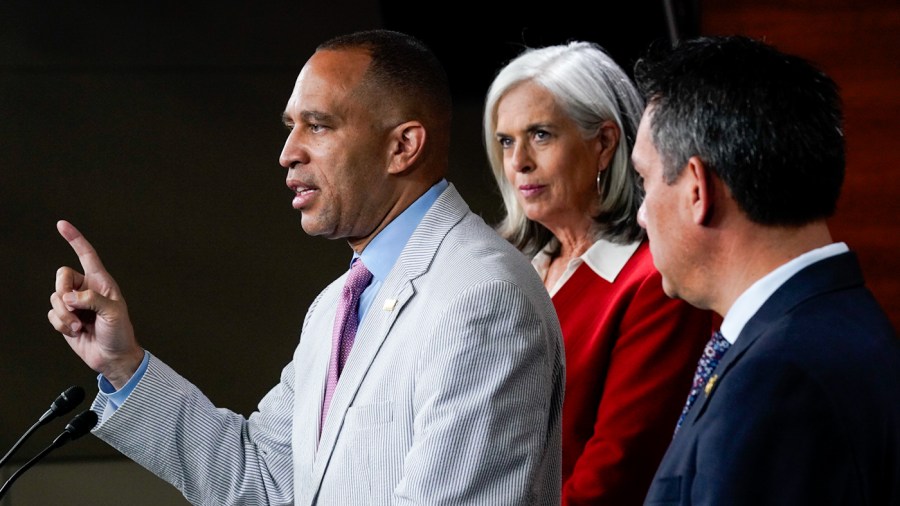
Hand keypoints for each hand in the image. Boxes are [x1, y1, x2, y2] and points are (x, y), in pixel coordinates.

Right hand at [48, 220, 143, 388]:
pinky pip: (52, 314)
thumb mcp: (114, 313)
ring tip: (80, 326)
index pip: (87, 255)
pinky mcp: (65, 318)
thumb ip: (92, 300)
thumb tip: (68, 297)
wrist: (112, 357)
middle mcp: (86, 289)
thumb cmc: (120, 333)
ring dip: (64, 315)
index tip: (62, 224)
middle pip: (61, 277)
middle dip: (64, 293)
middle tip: (74, 308)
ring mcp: (74, 304)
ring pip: (55, 298)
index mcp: (102, 282)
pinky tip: (76, 332)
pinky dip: (61, 325)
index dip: (75, 239)